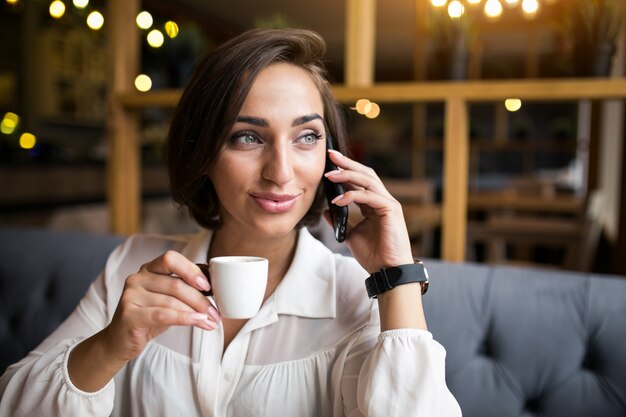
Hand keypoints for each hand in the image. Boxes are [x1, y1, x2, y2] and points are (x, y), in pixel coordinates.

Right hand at [102, 251, 220, 362]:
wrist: (120, 341)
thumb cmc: (149, 317)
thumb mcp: (168, 300)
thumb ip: (184, 289)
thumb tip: (214, 288)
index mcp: (148, 269)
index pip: (171, 259)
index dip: (191, 270)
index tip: (208, 286)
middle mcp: (137, 278)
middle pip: (176, 284)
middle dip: (200, 300)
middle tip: (216, 313)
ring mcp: (131, 296)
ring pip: (172, 301)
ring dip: (196, 313)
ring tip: (211, 321)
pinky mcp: (129, 315)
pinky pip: (163, 314)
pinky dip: (184, 318)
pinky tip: (198, 321)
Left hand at [323, 149, 413, 272]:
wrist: (387, 271)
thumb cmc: (374, 255)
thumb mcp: (350, 235)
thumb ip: (340, 222)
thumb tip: (326, 211)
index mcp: (374, 204)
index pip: (359, 181)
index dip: (345, 170)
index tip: (329, 163)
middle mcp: (382, 200)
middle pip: (365, 174)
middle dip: (347, 163)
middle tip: (330, 155)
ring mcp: (388, 203)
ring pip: (368, 180)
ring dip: (347, 175)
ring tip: (329, 174)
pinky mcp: (391, 209)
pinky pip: (369, 197)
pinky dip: (352, 196)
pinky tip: (337, 200)